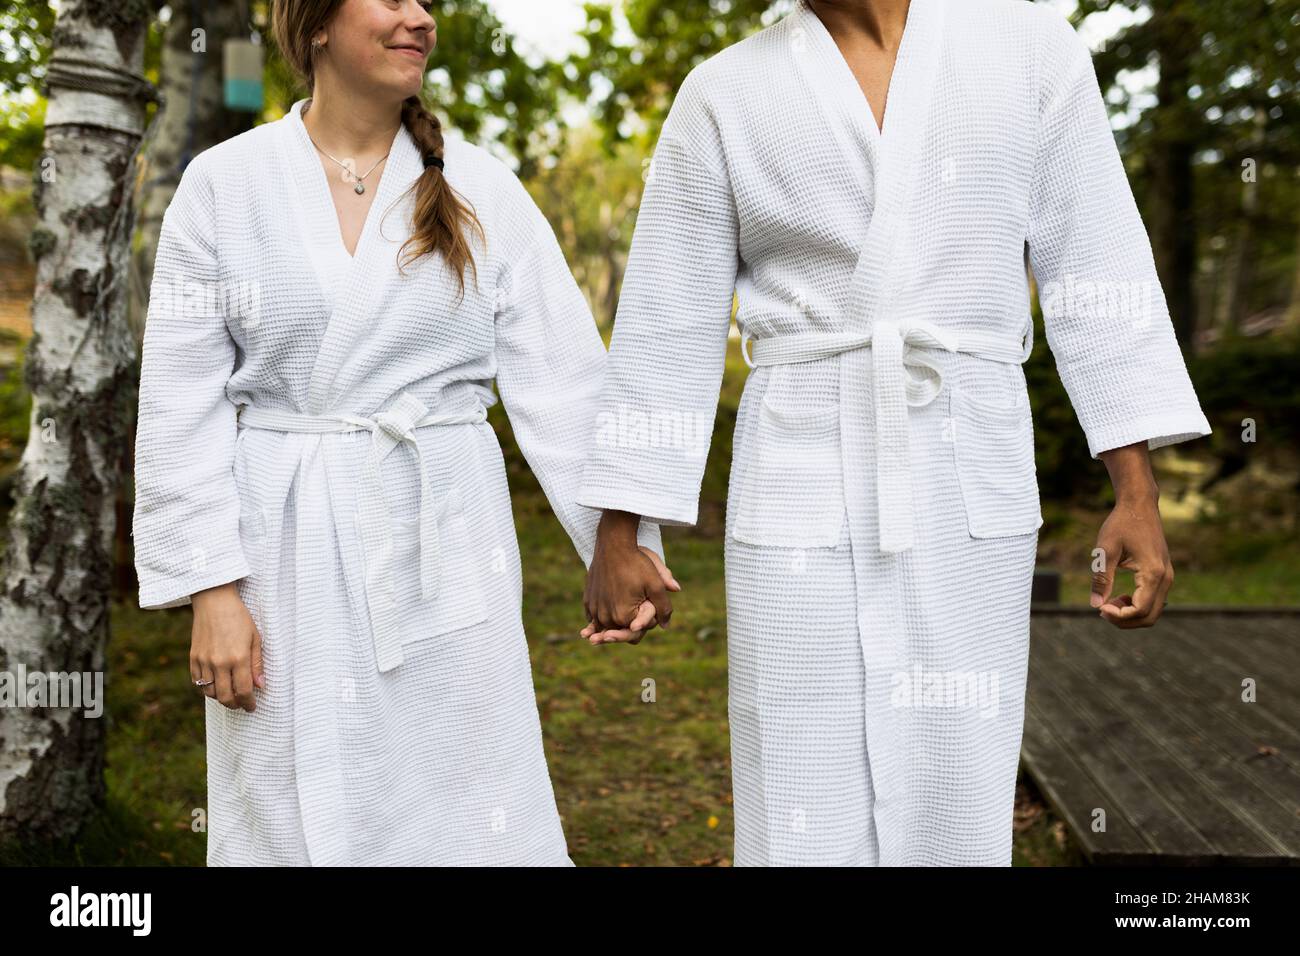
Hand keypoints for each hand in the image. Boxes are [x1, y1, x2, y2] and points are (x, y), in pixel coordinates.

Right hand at [191, 581, 264, 710]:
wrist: (214, 601)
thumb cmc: (239, 618)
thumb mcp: (255, 638)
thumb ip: (257, 664)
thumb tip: (260, 685)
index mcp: (238, 658)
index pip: (244, 690)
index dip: (249, 703)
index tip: (252, 707)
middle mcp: (219, 663)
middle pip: (225, 696)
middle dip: (235, 705)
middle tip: (242, 705)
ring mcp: (204, 661)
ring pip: (209, 692)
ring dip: (220, 698)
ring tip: (230, 696)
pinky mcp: (193, 658)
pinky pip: (197, 682)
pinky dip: (206, 688)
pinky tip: (215, 685)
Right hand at [581, 547, 680, 644]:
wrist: (613, 545)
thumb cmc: (636, 563)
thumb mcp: (655, 584)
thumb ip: (663, 607)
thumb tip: (666, 626)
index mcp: (623, 616)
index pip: (637, 632)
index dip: (645, 622)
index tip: (647, 611)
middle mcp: (605, 617)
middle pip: (619, 632)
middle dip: (627, 628)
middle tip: (630, 627)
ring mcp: (594, 609)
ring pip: (605, 626)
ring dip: (610, 627)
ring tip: (611, 630)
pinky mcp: (588, 601)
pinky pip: (595, 616)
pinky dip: (600, 618)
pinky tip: (602, 617)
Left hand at [1090, 494, 1173, 627]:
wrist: (1140, 505)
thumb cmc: (1121, 524)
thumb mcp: (1106, 550)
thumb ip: (1101, 578)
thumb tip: (1096, 606)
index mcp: (1153, 573)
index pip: (1139, 610)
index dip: (1119, 616)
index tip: (1099, 608)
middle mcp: (1166, 578)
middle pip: (1150, 617)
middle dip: (1125, 620)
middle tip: (1101, 610)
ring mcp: (1167, 577)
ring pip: (1153, 611)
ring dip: (1131, 615)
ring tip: (1108, 604)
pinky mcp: (1163, 575)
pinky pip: (1154, 601)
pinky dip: (1137, 606)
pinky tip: (1118, 597)